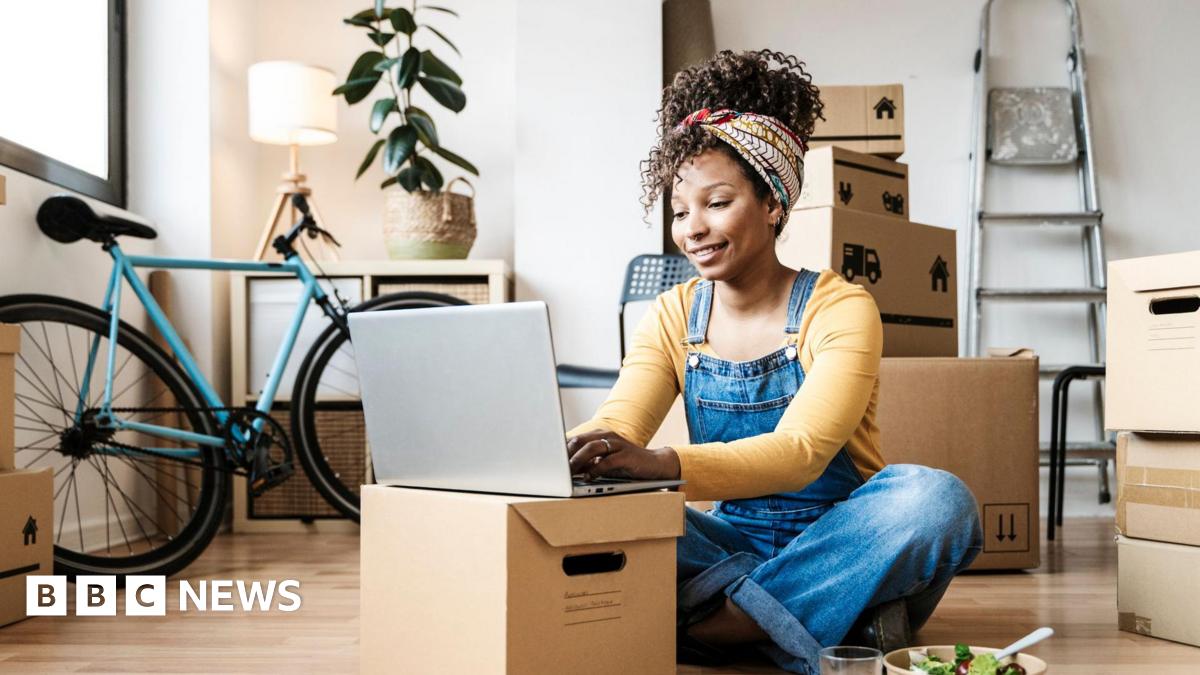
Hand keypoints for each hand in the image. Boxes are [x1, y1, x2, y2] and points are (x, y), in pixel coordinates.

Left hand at [566, 429, 680, 480]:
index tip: (548, 462)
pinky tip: (589, 477)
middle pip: (580, 441)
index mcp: (599, 435)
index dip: (560, 450)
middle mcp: (607, 436)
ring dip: (578, 460)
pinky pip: (608, 461)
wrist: (654, 465)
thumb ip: (587, 463)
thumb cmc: (625, 464)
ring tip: (568, 472)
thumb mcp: (603, 462)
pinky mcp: (627, 456)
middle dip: (566, 455)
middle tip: (555, 469)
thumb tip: (566, 471)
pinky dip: (596, 469)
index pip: (575, 439)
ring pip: (592, 448)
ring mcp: (618, 445)